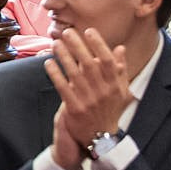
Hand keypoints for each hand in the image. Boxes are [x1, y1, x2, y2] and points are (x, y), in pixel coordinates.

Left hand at [44, 28, 132, 167]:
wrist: (101, 139)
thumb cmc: (110, 111)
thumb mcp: (122, 91)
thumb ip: (120, 70)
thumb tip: (120, 48)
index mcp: (115, 85)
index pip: (108, 60)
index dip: (98, 44)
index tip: (89, 31)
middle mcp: (103, 91)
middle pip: (89, 63)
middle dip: (77, 46)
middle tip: (67, 32)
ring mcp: (88, 100)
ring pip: (74, 73)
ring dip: (64, 57)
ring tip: (56, 43)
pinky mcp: (74, 108)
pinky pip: (63, 88)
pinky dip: (55, 74)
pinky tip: (48, 63)